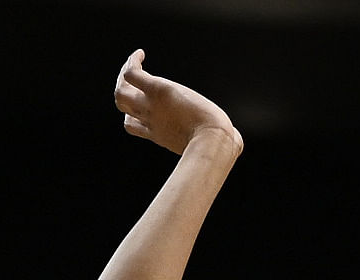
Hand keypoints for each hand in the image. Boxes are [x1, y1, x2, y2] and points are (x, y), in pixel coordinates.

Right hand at [112, 49, 238, 156]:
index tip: (142, 102)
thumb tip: (238, 141)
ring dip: (123, 75)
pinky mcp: (157, 91)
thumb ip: (219, 140)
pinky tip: (140, 54)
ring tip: (133, 62)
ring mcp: (151, 106)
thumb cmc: (218, 147)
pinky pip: (132, 74)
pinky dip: (132, 62)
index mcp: (158, 135)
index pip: (133, 125)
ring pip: (121, 91)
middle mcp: (150, 120)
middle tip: (131, 78)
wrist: (212, 142)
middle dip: (122, 91)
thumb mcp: (213, 144)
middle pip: (122, 104)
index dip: (131, 113)